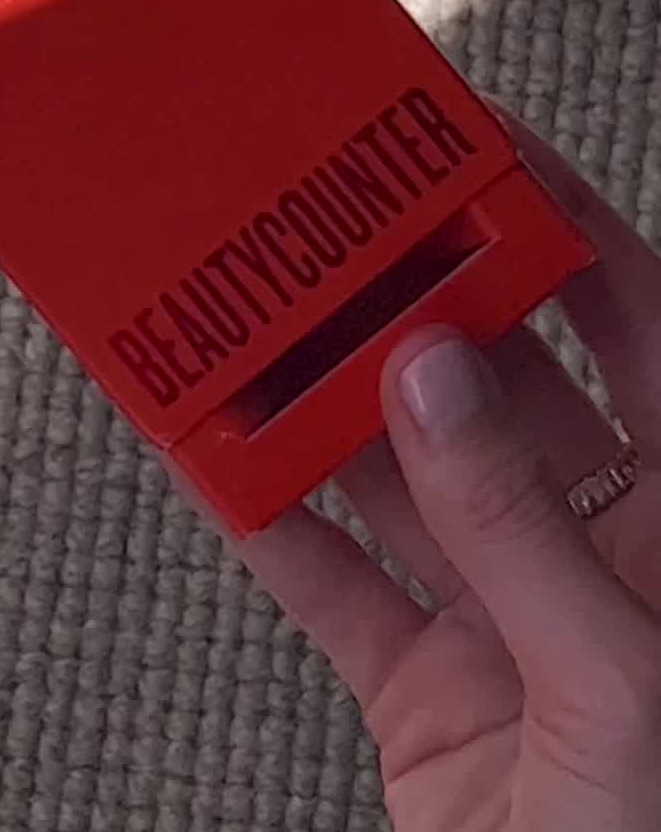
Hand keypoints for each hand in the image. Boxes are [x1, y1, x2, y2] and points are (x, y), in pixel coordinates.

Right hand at [224, 121, 660, 831]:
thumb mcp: (618, 684)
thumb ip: (517, 524)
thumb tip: (431, 374)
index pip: (639, 325)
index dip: (569, 228)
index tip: (482, 147)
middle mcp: (600, 547)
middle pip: (499, 381)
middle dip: (420, 301)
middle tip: (341, 224)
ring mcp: (503, 610)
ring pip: (399, 468)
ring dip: (321, 397)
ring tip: (254, 317)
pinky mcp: (420, 683)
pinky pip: (329, 576)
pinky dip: (264, 515)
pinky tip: (213, 448)